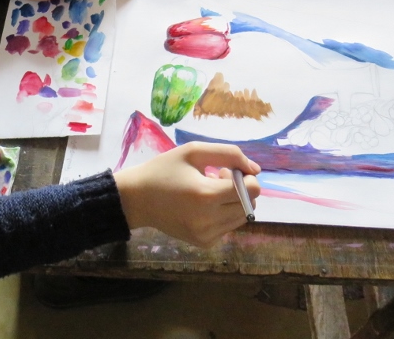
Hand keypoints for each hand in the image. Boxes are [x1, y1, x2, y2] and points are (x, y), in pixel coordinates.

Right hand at [113, 143, 260, 246]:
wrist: (137, 199)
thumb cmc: (163, 170)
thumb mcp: (193, 151)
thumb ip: (228, 154)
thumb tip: (256, 170)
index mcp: (206, 195)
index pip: (252, 190)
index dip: (245, 176)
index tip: (224, 170)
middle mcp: (209, 219)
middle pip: (251, 204)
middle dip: (240, 189)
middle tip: (215, 178)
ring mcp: (207, 235)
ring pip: (242, 217)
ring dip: (233, 202)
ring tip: (209, 192)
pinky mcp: (204, 243)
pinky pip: (228, 227)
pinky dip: (223, 214)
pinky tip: (203, 206)